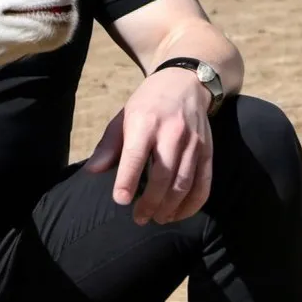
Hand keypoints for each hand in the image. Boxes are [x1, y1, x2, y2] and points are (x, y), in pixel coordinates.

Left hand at [85, 66, 213, 224]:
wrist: (185, 83)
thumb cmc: (148, 104)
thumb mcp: (124, 116)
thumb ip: (109, 145)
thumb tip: (92, 171)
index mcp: (145, 121)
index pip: (136, 154)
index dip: (128, 179)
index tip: (121, 201)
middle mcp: (172, 132)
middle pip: (163, 174)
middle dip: (151, 202)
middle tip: (139, 218)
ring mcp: (194, 142)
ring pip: (184, 183)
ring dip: (171, 207)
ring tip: (157, 218)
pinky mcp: (208, 151)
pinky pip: (204, 184)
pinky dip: (193, 204)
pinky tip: (179, 213)